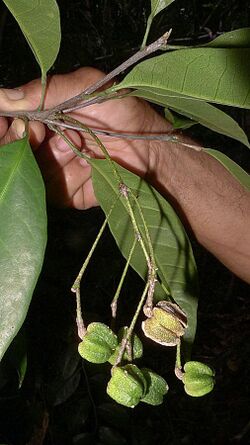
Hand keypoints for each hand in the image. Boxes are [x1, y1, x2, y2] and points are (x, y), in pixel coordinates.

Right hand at [0, 68, 170, 208]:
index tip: (12, 119)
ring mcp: (52, 171)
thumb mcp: (87, 89)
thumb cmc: (122, 113)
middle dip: (22, 140)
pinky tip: (83, 167)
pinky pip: (49, 192)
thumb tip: (2, 96)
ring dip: (47, 158)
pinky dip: (62, 179)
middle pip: (13, 150)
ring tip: (74, 146)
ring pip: (28, 172)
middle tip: (38, 131)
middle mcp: (43, 145)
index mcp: (44, 118)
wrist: (150, 151)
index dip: (7, 123)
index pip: (11, 122)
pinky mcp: (65, 194)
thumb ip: (47, 91)